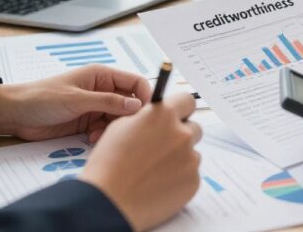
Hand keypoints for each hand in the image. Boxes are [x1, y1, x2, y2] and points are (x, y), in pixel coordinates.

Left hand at [0, 65, 150, 142]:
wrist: (15, 115)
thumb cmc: (42, 98)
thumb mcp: (77, 99)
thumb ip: (108, 102)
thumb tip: (136, 105)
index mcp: (102, 75)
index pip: (134, 82)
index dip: (144, 96)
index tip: (146, 113)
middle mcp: (102, 89)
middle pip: (129, 102)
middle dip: (128, 116)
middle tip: (122, 129)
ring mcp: (95, 106)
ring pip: (118, 118)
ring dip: (114, 128)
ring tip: (99, 134)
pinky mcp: (87, 122)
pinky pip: (105, 129)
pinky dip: (102, 135)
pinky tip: (90, 138)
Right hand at [82, 93, 201, 230]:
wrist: (109, 201)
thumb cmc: (108, 163)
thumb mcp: (121, 126)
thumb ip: (147, 117)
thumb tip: (158, 117)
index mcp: (164, 115)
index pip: (187, 101)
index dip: (181, 109)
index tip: (176, 116)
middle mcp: (182, 133)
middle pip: (193, 128)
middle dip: (181, 135)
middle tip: (162, 148)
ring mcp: (191, 159)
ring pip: (192, 153)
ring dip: (180, 158)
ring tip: (155, 171)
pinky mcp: (193, 182)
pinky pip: (191, 175)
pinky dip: (179, 178)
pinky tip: (158, 185)